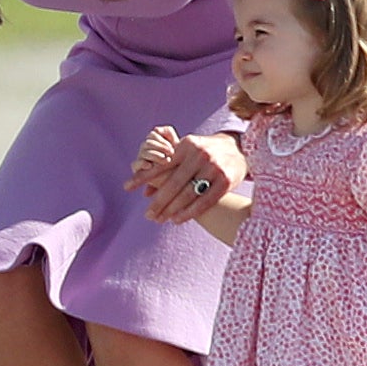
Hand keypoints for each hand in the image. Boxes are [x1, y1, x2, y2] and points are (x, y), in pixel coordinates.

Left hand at [125, 131, 245, 223]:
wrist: (239, 149)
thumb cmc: (205, 153)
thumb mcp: (187, 153)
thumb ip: (168, 169)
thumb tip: (145, 192)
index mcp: (186, 146)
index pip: (161, 164)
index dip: (143, 176)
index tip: (127, 187)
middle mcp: (199, 155)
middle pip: (173, 183)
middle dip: (158, 201)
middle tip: (148, 215)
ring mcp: (213, 168)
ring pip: (188, 194)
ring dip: (172, 209)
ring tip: (161, 219)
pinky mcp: (226, 181)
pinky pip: (204, 201)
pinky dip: (189, 212)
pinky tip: (177, 219)